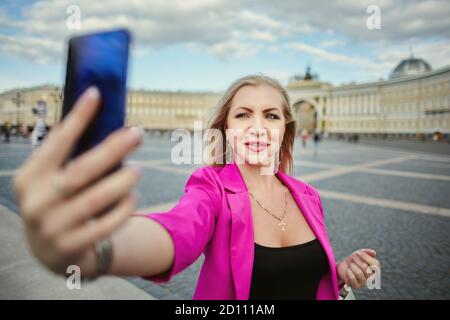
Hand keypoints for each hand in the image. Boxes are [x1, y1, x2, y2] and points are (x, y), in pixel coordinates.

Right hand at [13, 87, 141, 275]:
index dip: (77, 118)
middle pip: (82, 170)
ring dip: (124, 180)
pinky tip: (133, 196)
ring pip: (98, 198)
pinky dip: (124, 207)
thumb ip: (71, 158)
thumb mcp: (54, 180)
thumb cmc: (60, 202)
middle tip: (137, 133)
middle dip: (113, 148)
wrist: (51, 252)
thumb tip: (104, 118)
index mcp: (29, 177)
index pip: (56, 142)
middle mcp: (36, 202)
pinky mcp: (70, 247)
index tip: (96, 94)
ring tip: (139, 168)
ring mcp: (52, 227)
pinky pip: (107, 224)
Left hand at [337, 248, 380, 288]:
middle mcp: (371, 277)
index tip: (358, 253)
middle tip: (353, 258)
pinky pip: (353, 278)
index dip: (366, 257)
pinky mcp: (356, 286)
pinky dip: (349, 272)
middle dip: (357, 260)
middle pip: (366, 268)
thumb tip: (373, 253)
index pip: (375, 264)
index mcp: (374, 269)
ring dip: (353, 266)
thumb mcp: (359, 254)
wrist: (343, 266)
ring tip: (350, 264)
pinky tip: (348, 270)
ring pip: (359, 273)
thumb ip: (366, 252)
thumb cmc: (353, 260)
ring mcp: (364, 282)